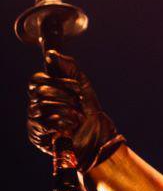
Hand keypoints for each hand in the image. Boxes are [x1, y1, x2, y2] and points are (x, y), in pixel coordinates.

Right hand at [27, 51, 123, 171]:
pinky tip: (70, 127)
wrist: (99, 137)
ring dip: (65, 110)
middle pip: (39, 91)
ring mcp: (35, 121)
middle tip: (79, 104)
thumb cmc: (90, 112)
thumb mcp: (84, 85)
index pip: (35, 79)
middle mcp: (36, 105)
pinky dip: (60, 123)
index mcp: (46, 92)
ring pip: (40, 106)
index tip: (77, 87)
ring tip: (77, 117)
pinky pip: (42, 123)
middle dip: (65, 96)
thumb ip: (70, 67)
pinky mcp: (37, 136)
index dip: (57, 81)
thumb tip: (51, 54)